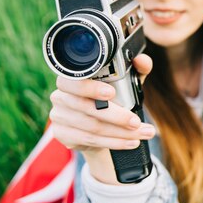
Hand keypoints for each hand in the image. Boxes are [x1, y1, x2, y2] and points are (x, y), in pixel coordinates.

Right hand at [49, 54, 154, 182]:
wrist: (97, 124)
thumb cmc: (109, 97)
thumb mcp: (124, 82)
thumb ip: (135, 69)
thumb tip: (142, 60)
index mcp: (72, 79)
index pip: (74, 82)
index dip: (91, 88)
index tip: (112, 93)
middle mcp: (60, 96)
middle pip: (88, 108)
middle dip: (117, 117)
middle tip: (137, 122)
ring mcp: (59, 117)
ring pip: (92, 127)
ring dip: (121, 133)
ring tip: (143, 133)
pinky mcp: (63, 135)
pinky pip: (90, 140)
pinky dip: (114, 142)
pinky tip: (130, 142)